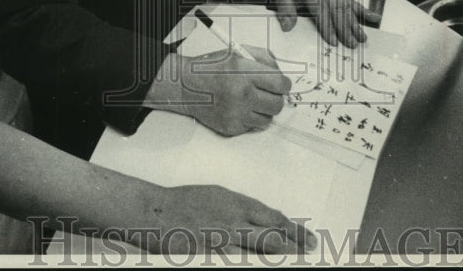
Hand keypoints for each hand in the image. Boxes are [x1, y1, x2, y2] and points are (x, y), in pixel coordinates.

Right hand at [133, 184, 315, 253]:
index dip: (291, 226)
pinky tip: (267, 266)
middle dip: (294, 240)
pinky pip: (239, 260)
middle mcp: (232, 217)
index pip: (270, 216)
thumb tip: (254, 219)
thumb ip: (235, 210)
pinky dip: (254, 263)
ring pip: (261, 246)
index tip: (306, 235)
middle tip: (311, 247)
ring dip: (281, 253)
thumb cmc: (179, 204)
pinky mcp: (211, 252)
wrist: (151, 211)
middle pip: (272, 231)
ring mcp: (222, 236)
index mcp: (234, 201)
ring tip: (299, 258)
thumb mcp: (212, 197)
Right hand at [145, 48, 290, 136]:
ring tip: (251, 100)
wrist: (186, 86)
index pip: (281, 84)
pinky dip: (250, 118)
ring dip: (263, 110)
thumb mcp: (238, 51)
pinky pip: (252, 127)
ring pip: (268, 119)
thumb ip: (264, 58)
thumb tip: (281, 73)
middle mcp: (241, 94)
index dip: (283, 84)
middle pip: (277, 104)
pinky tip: (239, 108)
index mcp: (244, 72)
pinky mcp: (231, 128)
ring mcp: (236, 114)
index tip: (281, 85)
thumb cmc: (212, 67)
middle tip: (268, 93)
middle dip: (276, 98)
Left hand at [273, 0, 380, 47]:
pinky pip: (353, 1)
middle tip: (352, 45)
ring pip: (347, 8)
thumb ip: (285, 11)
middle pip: (337, 11)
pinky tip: (374, 18)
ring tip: (362, 38)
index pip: (321, 10)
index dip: (328, 26)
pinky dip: (364, 11)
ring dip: (355, 24)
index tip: (333, 41)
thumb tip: (287, 27)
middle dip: (345, 29)